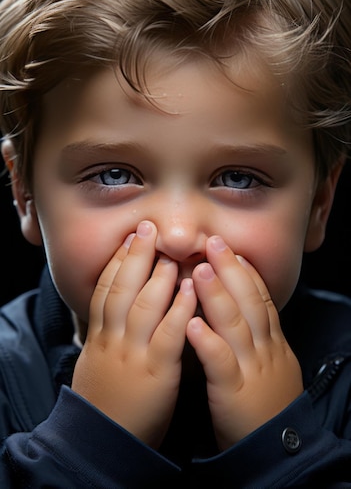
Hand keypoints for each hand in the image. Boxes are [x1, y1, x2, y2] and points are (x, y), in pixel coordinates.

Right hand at [71, 221, 196, 447]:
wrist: (104, 442)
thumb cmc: (105, 402)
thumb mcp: (96, 362)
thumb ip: (106, 334)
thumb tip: (112, 309)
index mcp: (100, 336)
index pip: (106, 289)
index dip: (118, 261)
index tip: (129, 238)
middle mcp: (114, 339)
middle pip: (122, 288)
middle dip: (135, 256)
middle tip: (146, 228)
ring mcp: (134, 353)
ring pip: (143, 306)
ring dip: (158, 276)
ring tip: (170, 251)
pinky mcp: (156, 371)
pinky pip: (168, 334)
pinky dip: (179, 309)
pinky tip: (190, 289)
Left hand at [187, 236, 302, 449]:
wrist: (276, 452)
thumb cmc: (264, 408)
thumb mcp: (269, 366)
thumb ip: (256, 339)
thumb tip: (242, 311)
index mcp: (269, 343)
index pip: (258, 298)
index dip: (245, 271)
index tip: (230, 248)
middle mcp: (263, 349)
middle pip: (248, 302)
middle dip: (231, 269)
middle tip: (213, 241)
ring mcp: (250, 369)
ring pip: (235, 325)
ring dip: (218, 295)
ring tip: (201, 269)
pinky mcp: (234, 392)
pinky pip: (221, 364)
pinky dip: (207, 342)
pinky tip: (191, 324)